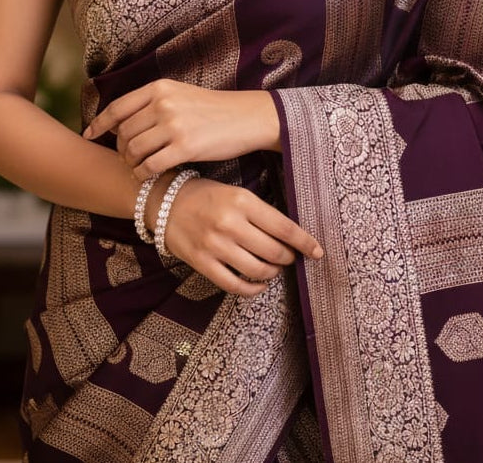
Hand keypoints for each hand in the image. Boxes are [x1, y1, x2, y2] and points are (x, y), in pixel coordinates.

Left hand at [83, 78, 280, 178]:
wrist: (247, 117)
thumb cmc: (213, 109)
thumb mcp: (180, 94)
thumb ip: (152, 103)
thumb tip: (121, 122)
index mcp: (159, 88)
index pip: (117, 107)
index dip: (99, 123)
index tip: (89, 134)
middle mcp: (163, 104)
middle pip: (123, 133)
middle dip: (120, 148)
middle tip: (128, 158)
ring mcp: (174, 125)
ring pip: (133, 150)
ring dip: (131, 163)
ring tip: (139, 167)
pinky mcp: (185, 147)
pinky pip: (150, 166)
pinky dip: (143, 174)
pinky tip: (149, 176)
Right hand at [150, 176, 322, 296]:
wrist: (165, 202)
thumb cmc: (206, 196)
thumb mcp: (235, 193)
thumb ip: (261, 212)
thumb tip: (291, 235)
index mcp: (242, 200)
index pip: (284, 227)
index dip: (306, 243)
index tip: (318, 251)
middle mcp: (230, 223)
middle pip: (275, 252)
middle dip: (288, 257)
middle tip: (289, 256)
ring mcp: (215, 245)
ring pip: (258, 270)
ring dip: (273, 272)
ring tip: (274, 267)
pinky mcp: (203, 263)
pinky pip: (235, 286)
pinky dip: (253, 289)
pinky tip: (259, 284)